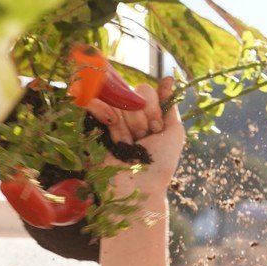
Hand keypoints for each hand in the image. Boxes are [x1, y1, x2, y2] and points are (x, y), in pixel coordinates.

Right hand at [84, 77, 185, 200]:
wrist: (138, 186)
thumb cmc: (160, 163)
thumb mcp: (174, 133)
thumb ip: (170, 105)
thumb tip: (169, 78)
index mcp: (146, 115)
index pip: (145, 91)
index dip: (152, 108)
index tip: (156, 127)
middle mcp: (127, 115)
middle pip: (131, 93)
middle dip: (140, 117)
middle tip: (142, 138)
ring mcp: (109, 119)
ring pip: (115, 100)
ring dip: (125, 124)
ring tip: (128, 143)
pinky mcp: (91, 125)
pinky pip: (92, 102)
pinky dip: (102, 111)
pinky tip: (111, 129)